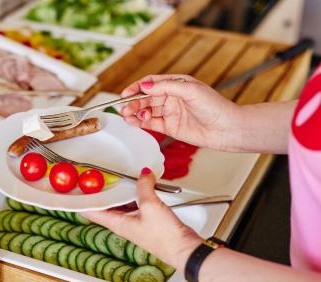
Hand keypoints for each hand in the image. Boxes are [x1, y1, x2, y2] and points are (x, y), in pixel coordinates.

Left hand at [82, 167, 201, 270]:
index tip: (76, 185)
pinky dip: (135, 194)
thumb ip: (144, 187)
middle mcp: (121, 223)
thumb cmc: (165, 238)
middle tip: (97, 175)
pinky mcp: (145, 220)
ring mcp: (133, 222)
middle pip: (105, 205)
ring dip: (121, 191)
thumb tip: (143, 174)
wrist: (184, 250)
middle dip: (102, 190)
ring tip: (120, 176)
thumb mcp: (151, 206)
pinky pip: (134, 204)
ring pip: (120, 203)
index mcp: (116, 223)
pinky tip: (142, 184)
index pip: (90, 211)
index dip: (82, 199)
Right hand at [121, 74, 241, 150]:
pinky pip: (152, 123)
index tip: (126, 93)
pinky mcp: (170, 127)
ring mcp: (170, 113)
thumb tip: (145, 86)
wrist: (226, 128)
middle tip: (124, 108)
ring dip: (135, 113)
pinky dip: (141, 123)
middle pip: (146, 98)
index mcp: (176, 84)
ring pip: (147, 111)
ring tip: (127, 115)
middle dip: (133, 102)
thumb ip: (166, 87)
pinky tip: (134, 122)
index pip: (151, 83)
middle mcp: (171, 98)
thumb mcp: (190, 90)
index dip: (137, 87)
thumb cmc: (214, 106)